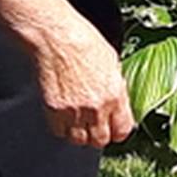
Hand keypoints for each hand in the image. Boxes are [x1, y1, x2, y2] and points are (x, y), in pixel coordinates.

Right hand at [0, 0, 133, 148]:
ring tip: (78, 119)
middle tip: (94, 124)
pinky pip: (59, 131)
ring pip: (78, 140)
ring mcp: (74, 111)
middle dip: (98, 134)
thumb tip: (117, 101)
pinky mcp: (54, 110)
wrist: (55, 36)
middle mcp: (96, 107)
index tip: (113, 128)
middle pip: (99, 140)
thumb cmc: (82, 40)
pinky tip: (63, 113)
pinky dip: (61, 126)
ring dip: (79, 133)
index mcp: (114, 95)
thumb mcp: (111, 62)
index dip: (117, 131)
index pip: (122, 131)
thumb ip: (115, 87)